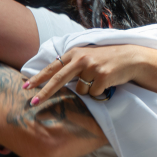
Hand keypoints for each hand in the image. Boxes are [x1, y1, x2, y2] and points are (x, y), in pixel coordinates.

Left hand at [25, 45, 141, 103]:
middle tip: (32, 104)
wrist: (131, 58)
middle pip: (58, 79)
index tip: (26, 86)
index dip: (38, 78)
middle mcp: (82, 58)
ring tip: (100, 80)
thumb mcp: (87, 55)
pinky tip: (107, 82)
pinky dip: (100, 92)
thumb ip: (72, 64)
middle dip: (44, 93)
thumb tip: (53, 79)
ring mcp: (92, 67)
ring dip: (88, 90)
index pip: (52, 67)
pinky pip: (94, 94)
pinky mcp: (102, 77)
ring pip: (80, 91)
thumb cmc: (107, 59)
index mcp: (75, 53)